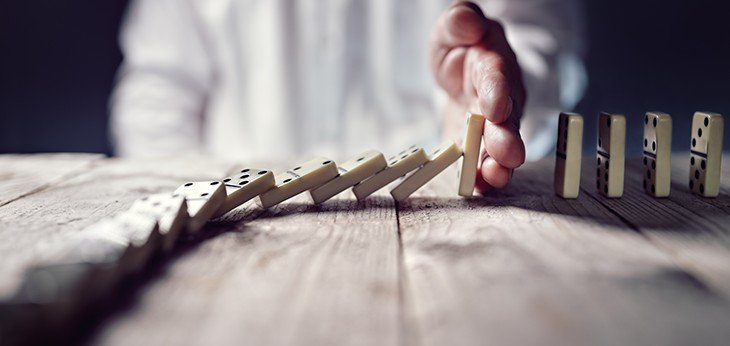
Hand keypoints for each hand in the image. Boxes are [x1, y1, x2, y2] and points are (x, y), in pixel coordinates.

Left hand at [430, 1, 526, 192]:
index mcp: (493, 64)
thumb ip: (460, 21)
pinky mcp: (476, 144)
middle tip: (508, 155)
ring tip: (496, 178)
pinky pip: (480, 162)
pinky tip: (479, 188)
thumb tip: (468, 21)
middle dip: (506, 137)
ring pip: (498, 146)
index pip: (496, 76)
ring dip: (497, 164)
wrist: (462, 69)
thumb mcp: (454, 26)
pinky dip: (481, 177)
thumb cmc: (461, 45)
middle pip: (506, 119)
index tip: (496, 108)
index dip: (497, 92)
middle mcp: (500, 98)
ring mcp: (491, 125)